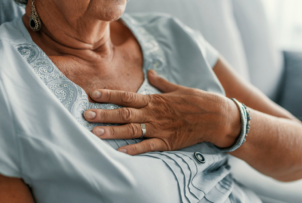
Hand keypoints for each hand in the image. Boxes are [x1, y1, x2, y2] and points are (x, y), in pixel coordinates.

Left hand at [84, 70, 240, 154]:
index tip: (93, 94)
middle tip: (86, 115)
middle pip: (124, 113)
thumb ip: (161, 82)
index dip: (109, 95)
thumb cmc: (196, 101)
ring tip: (95, 133)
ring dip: (113, 132)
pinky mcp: (167, 142)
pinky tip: (119, 152)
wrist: (215, 116)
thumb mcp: (177, 88)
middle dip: (104, 114)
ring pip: (132, 130)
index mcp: (154, 100)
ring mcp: (159, 128)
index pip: (127, 96)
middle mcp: (153, 113)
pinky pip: (148, 147)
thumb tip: (151, 72)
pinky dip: (133, 150)